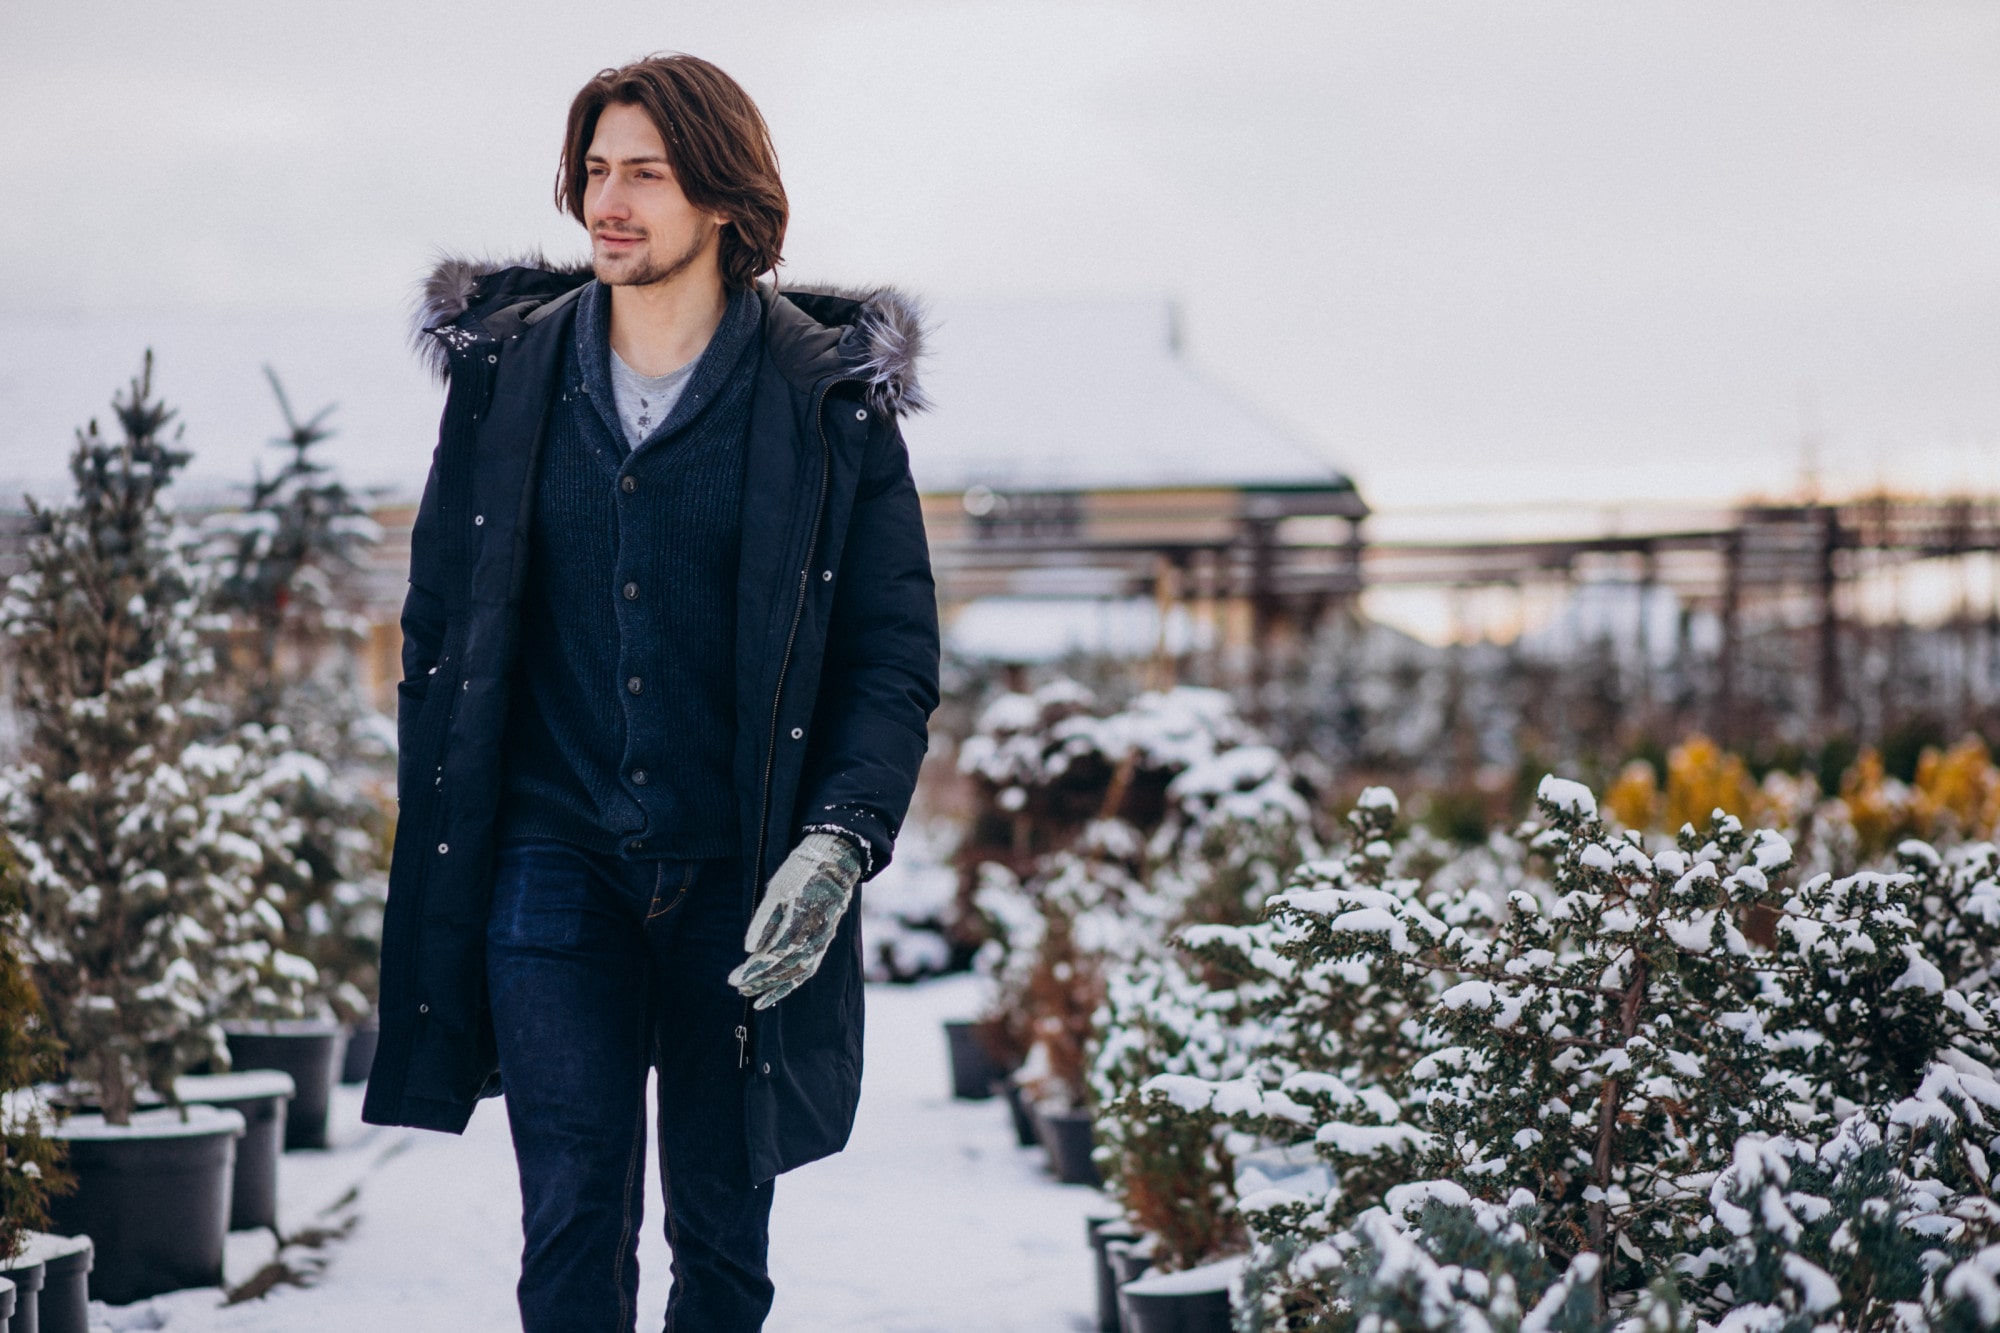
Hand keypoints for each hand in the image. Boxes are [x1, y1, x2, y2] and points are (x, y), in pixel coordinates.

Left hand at [727, 832, 864, 1010]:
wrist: (832, 864)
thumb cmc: (799, 874)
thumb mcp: (776, 891)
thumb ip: (763, 921)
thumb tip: (749, 949)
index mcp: (800, 923)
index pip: (774, 956)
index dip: (754, 970)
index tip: (735, 978)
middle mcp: (813, 938)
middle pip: (783, 968)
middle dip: (757, 980)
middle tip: (734, 985)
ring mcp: (820, 943)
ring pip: (795, 974)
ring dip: (771, 986)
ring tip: (748, 993)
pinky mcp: (822, 945)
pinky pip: (806, 971)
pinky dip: (789, 985)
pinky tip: (772, 993)